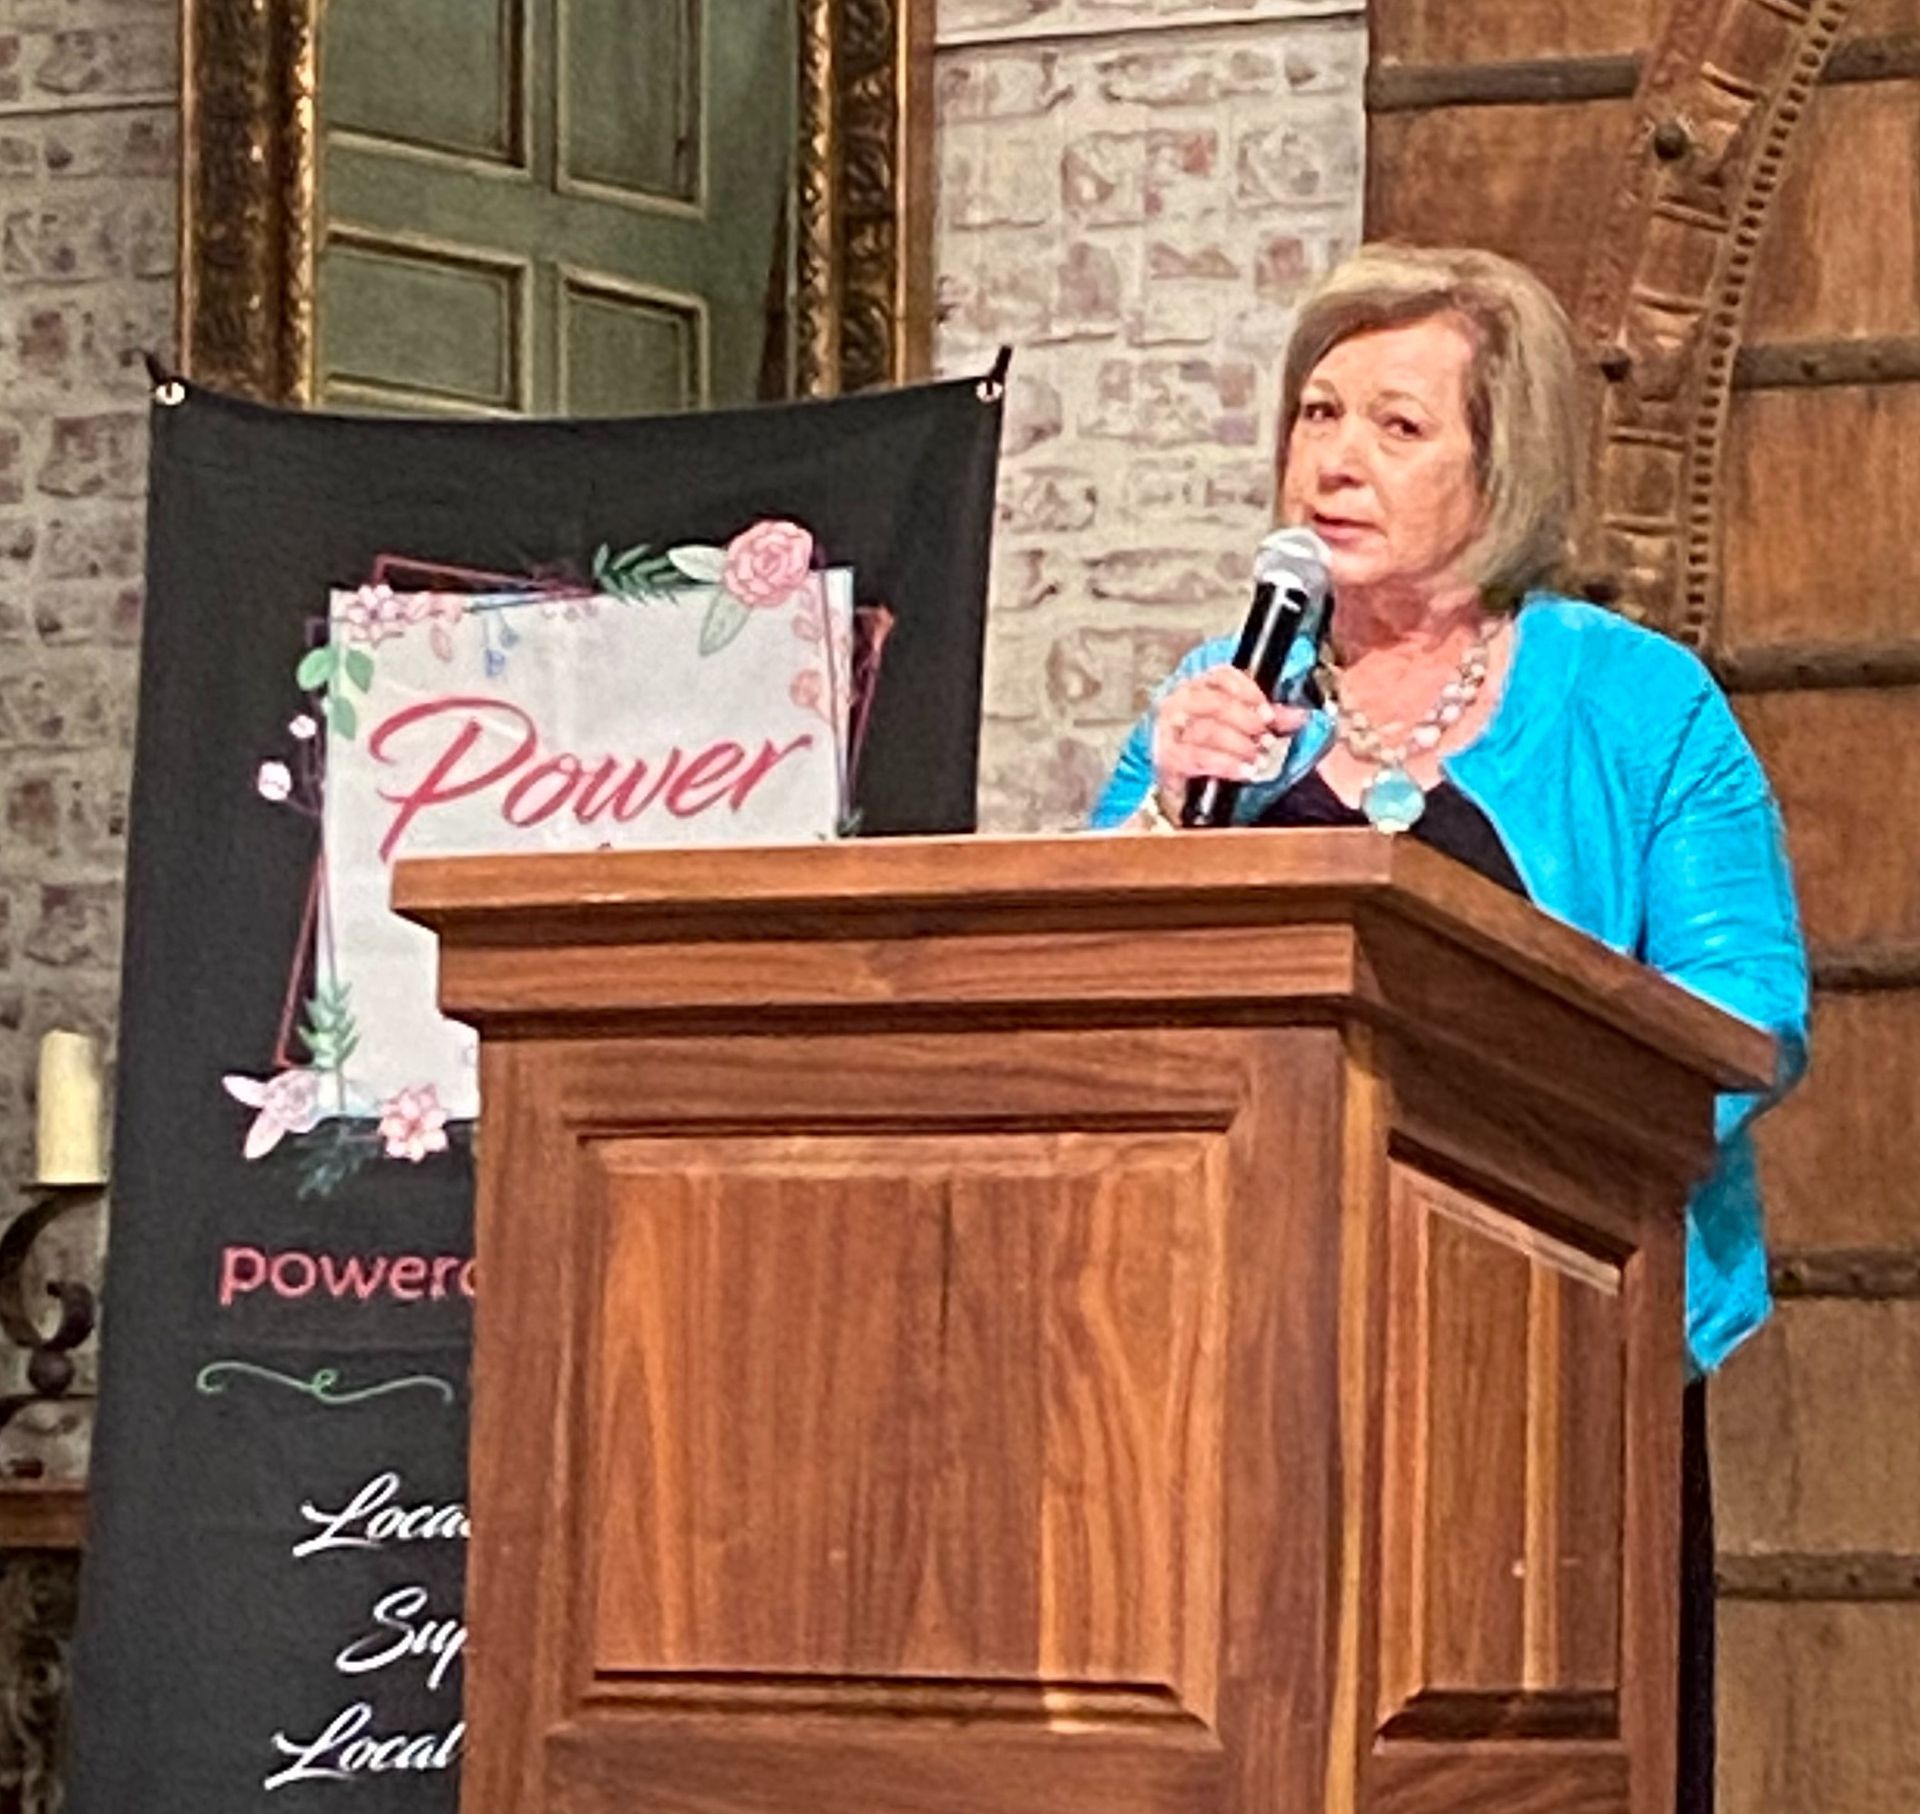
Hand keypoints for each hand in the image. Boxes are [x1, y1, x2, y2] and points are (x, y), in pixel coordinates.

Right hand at [1152, 666, 1308, 819]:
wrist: (1183, 781)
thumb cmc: (1211, 746)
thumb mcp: (1243, 726)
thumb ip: (1269, 718)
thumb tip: (1299, 715)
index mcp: (1200, 687)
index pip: (1222, 676)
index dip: (1247, 692)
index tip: (1269, 713)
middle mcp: (1180, 702)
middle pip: (1214, 703)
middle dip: (1245, 720)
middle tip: (1267, 738)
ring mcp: (1171, 729)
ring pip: (1206, 730)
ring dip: (1238, 745)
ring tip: (1259, 758)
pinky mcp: (1168, 757)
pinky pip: (1198, 757)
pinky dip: (1225, 764)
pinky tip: (1243, 770)